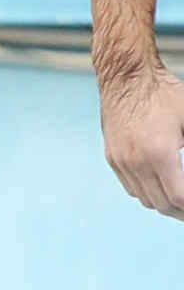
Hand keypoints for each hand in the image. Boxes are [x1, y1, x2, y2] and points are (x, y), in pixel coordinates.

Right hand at [99, 67, 183, 219]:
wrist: (127, 77)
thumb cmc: (166, 93)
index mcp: (159, 153)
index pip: (178, 197)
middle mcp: (136, 162)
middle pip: (161, 204)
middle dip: (181, 212)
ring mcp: (121, 161)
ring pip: (145, 198)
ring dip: (164, 204)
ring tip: (179, 202)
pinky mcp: (112, 157)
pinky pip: (131, 186)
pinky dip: (148, 193)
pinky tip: (160, 187)